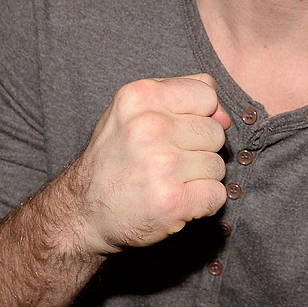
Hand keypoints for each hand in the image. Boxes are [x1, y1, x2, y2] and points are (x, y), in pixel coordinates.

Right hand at [65, 75, 229, 255]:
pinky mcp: (172, 201)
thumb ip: (181, 96)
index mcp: (140, 96)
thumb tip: (224, 115)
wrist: (83, 212)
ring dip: (200, 178)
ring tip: (168, 182)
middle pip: (215, 132)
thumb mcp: (135, 110)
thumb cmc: (116, 157)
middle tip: (167, 162)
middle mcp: (149, 126)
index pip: (207, 94)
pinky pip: (217, 195)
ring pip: (217, 165)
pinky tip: (176, 201)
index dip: (200, 115)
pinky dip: (203, 203)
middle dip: (199, 150)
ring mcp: (161, 165)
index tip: (177, 131)